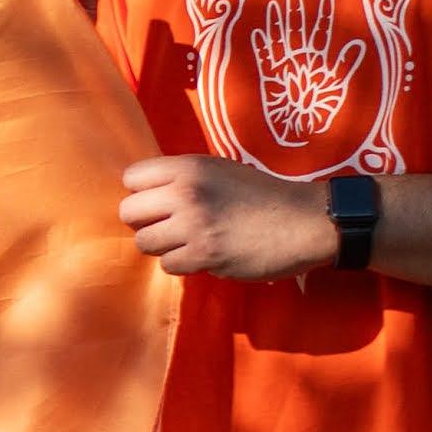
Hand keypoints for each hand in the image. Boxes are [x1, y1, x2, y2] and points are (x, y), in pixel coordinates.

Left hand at [118, 154, 339, 280]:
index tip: (158, 202)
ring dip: (163, 247)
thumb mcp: (219, 169)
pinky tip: (202, 256)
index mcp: (188, 166)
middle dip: (146, 222)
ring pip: (144, 242)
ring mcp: (193, 225)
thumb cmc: (261, 195)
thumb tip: (145, 194)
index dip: (142, 192)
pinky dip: (182, 264)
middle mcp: (185, 192)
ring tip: (187, 242)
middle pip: (129, 212)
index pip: (132, 176)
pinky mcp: (204, 255)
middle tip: (168, 227)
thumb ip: (183, 177)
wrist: (301, 220)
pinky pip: (168, 265)